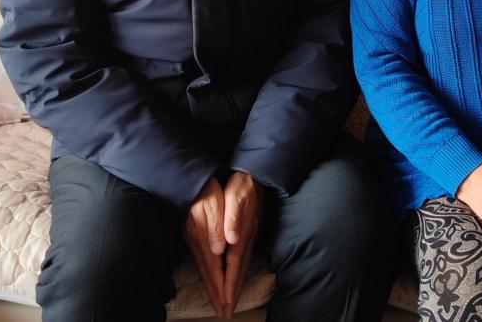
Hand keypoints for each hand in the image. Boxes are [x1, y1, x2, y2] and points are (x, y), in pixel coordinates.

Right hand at [184, 177, 228, 317]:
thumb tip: (219, 249)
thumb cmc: (208, 190)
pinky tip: (210, 280)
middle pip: (210, 274)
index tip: (228, 303)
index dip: (223, 286)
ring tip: (218, 303)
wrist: (192, 177)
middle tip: (224, 313)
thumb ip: (218, 225)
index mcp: (207, 237)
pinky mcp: (193, 237)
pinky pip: (202, 262)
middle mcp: (199, 242)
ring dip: (212, 288)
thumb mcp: (216, 203)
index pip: (217, 268)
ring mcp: (194, 240)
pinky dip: (208, 276)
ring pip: (205, 270)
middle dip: (217, 295)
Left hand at [222, 172, 265, 316]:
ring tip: (230, 302)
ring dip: (235, 286)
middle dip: (231, 293)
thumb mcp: (236, 198)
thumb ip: (232, 219)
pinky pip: (242, 259)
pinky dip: (238, 273)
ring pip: (240, 267)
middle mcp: (245, 238)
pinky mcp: (249, 234)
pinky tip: (236, 277)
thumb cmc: (243, 185)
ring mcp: (248, 237)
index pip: (231, 265)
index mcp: (239, 233)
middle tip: (226, 312)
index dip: (227, 285)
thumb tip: (230, 240)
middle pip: (237, 271)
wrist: (256, 173)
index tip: (224, 302)